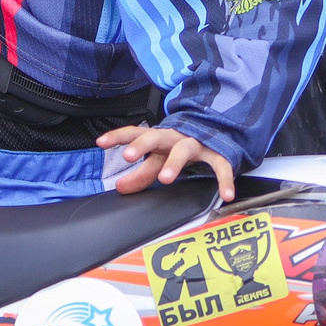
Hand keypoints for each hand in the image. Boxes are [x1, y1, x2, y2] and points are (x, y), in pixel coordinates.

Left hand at [98, 124, 235, 202]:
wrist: (217, 131)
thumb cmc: (180, 146)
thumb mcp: (160, 158)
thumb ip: (141, 173)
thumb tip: (120, 187)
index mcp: (159, 137)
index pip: (135, 133)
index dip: (117, 136)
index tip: (100, 142)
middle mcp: (175, 137)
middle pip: (156, 136)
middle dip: (141, 144)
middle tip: (128, 155)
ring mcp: (197, 143)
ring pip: (184, 149)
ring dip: (174, 163)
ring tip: (165, 178)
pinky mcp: (217, 153)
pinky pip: (221, 166)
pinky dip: (224, 180)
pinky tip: (226, 195)